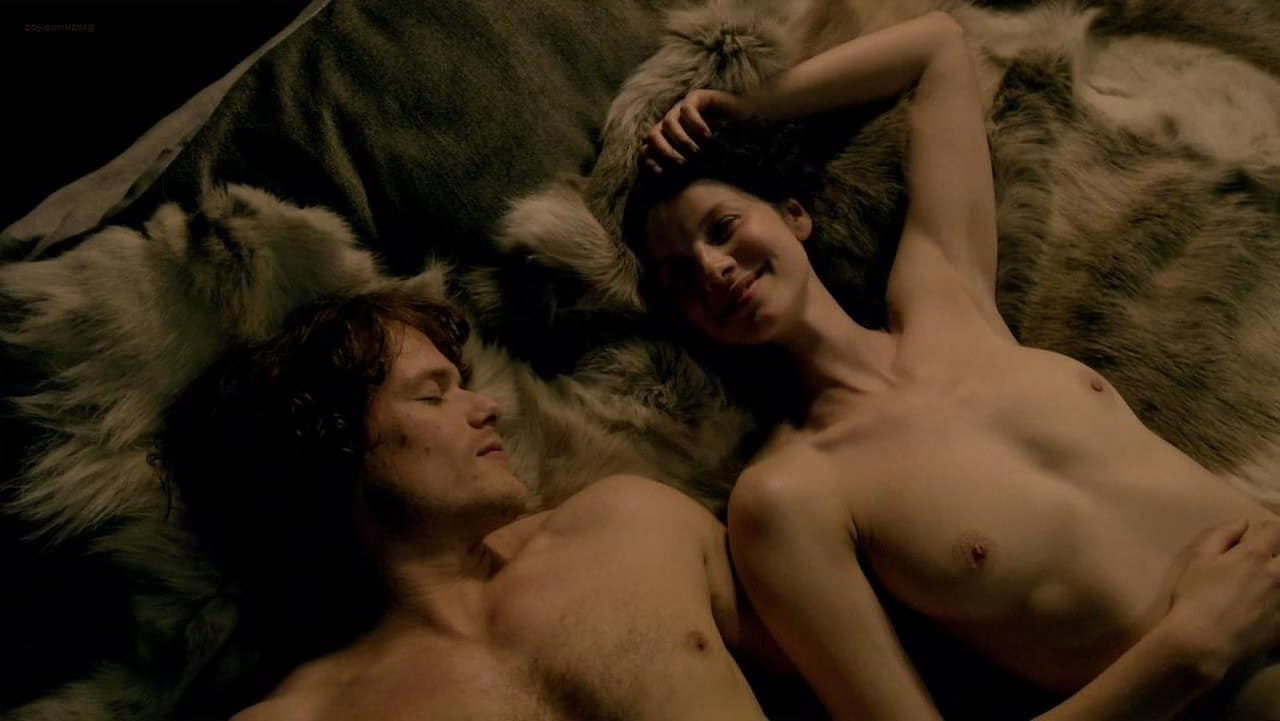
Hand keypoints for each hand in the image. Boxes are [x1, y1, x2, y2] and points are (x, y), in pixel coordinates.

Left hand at [640, 89, 747, 173]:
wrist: (749, 122)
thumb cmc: (726, 149)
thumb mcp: (706, 167)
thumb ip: (691, 176)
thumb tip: (679, 199)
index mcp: (666, 141)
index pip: (646, 151)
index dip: (649, 163)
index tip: (662, 175)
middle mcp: (670, 125)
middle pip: (651, 136)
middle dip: (664, 152)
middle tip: (682, 165)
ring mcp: (681, 109)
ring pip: (668, 123)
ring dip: (681, 140)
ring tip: (697, 152)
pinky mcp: (696, 98)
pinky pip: (687, 108)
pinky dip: (695, 124)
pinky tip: (707, 136)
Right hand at [1164, 520, 1279, 671]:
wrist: (1203, 641)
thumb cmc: (1194, 597)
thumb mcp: (1198, 559)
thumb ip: (1220, 535)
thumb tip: (1242, 523)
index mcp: (1254, 555)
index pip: (1275, 530)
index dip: (1268, 530)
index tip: (1260, 537)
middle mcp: (1277, 574)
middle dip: (1279, 554)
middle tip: (1267, 562)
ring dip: (1279, 579)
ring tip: (1269, 584)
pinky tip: (1269, 607)